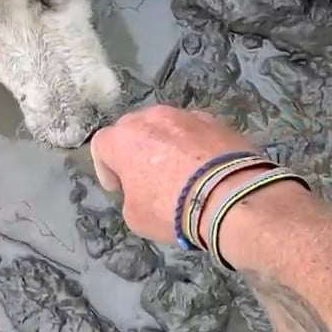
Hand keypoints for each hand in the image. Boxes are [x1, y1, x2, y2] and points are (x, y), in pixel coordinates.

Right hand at [88, 104, 257, 244]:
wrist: (230, 197)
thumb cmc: (172, 209)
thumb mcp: (135, 216)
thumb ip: (130, 194)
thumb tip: (143, 187)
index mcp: (124, 139)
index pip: (101, 145)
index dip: (106, 168)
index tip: (119, 187)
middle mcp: (151, 118)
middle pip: (133, 129)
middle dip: (134, 150)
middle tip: (145, 177)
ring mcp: (185, 115)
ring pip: (165, 125)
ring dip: (164, 143)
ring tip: (178, 171)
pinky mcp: (215, 120)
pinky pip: (194, 130)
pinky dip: (193, 144)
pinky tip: (203, 168)